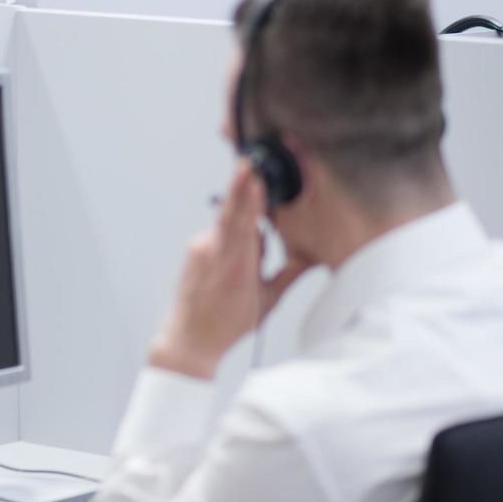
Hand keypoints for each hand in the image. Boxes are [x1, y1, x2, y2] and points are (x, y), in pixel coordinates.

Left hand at [148, 164, 311, 379]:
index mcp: (236, 265)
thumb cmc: (231, 324)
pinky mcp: (194, 248)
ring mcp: (201, 247)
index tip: (250, 170)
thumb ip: (289, 274)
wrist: (190, 338)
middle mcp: (214, 251)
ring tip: (250, 264)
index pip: (243, 220)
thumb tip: (312, 255)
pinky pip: (219, 234)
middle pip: (233, 212)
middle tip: (249, 163)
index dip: (246, 194)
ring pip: (229, 224)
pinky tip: (235, 265)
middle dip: (244, 191)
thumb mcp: (269, 301)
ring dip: (245, 232)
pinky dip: (232, 240)